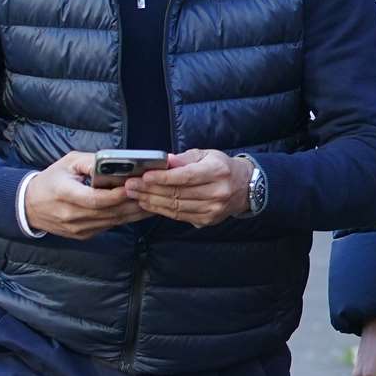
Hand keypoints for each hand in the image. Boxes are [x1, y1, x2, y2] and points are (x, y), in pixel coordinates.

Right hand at [25, 152, 143, 238]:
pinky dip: (125, 218)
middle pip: (109, 212)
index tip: (134, 185)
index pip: (95, 199)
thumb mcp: (68, 163)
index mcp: (64, 194)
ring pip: (113, 221)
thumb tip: (117, 163)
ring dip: (134, 212)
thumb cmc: (51, 180)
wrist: (30, 206)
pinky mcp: (84, 235)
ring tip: (152, 201)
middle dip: (133, 202)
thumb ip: (92, 162)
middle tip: (152, 193)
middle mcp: (71, 215)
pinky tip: (138, 210)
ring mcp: (78, 228)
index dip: (117, 194)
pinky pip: (109, 227)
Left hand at [126, 149, 250, 227]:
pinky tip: (149, 204)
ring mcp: (213, 209)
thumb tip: (164, 161)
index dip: (164, 177)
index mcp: (218, 171)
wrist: (244, 187)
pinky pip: (180, 216)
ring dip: (152, 201)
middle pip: (178, 193)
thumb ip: (184, 159)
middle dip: (150, 189)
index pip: (186, 176)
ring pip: (176, 206)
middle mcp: (217, 192)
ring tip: (135, 195)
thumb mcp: (206, 155)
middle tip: (131, 185)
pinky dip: (161, 210)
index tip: (145, 176)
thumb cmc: (221, 168)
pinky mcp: (208, 220)